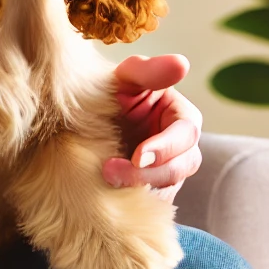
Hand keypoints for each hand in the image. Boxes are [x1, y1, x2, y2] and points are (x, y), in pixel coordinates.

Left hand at [106, 54, 202, 202]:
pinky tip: (109, 197)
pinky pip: (151, 205)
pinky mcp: (151, 192)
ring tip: (104, 181)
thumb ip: (148, 71)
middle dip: (149, 173)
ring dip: (138, 189)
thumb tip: (182, 63)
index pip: (185, 135)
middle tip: (111, 171)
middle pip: (181, 167)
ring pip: (167, 189)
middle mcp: (182, 148)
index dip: (165, 147)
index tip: (139, 155)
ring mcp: (168, 173)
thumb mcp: (124, 78)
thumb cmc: (109, 94)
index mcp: (182, 118)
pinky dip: (133, 203)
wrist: (83, 124)